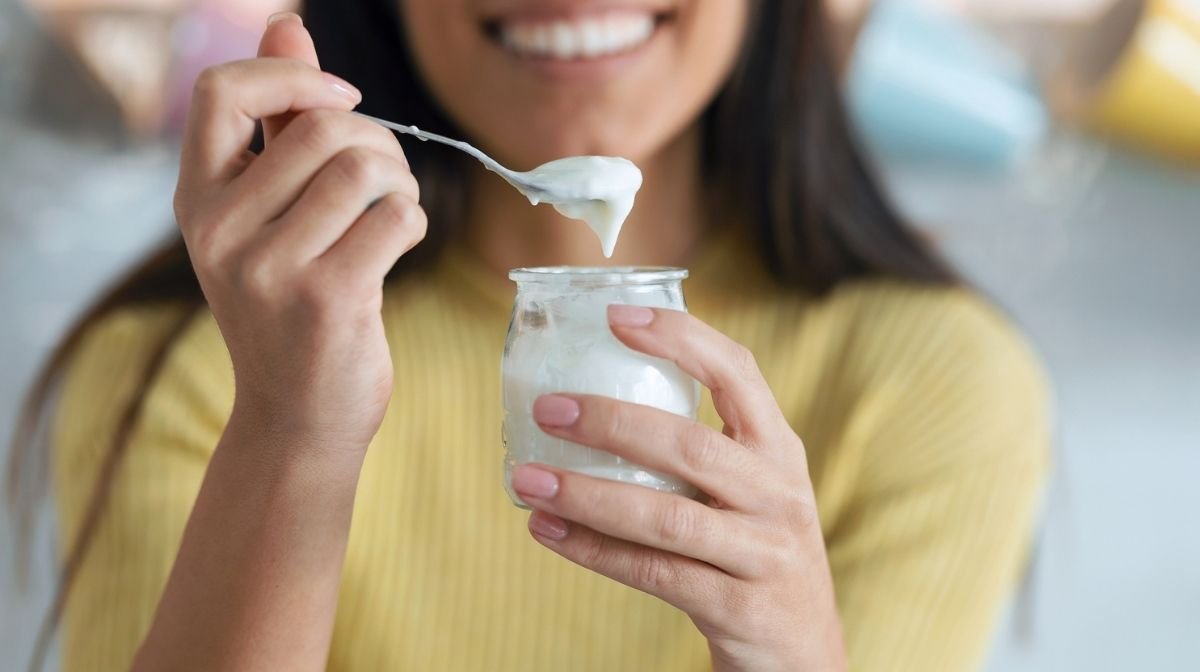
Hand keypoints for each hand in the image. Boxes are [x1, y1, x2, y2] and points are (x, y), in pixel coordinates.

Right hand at [174, 15, 425, 456]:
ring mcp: (270, 269)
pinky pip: (397, 216)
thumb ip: (275, 122)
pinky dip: (413, 221)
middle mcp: (220, 232)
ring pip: (365, 168)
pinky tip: (398, 247)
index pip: (221, 92)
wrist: (298, 418)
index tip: (339, 100)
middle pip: (323, 127)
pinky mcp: (328, 299)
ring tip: (393, 211)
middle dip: (378, 143)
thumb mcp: (266, 217)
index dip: (291, 77)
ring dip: (400, 182)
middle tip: (385, 180)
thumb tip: (288, 24)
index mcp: (197, 202)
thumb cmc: (290, 306)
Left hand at [510, 305, 846, 670]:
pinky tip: (548, 531)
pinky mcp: (739, 606)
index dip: (679, 337)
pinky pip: (653, 573)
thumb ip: (699, 453)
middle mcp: (779, 494)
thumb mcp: (751, 492)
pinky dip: (594, 550)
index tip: (616, 316)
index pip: (738, 373)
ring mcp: (764, 552)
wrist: (803, 653)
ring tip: (528, 479)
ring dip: (587, 494)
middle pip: (692, 445)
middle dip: (612, 423)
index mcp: (779, 450)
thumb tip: (592, 405)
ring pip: (665, 515)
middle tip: (548, 409)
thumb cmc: (756, 553)